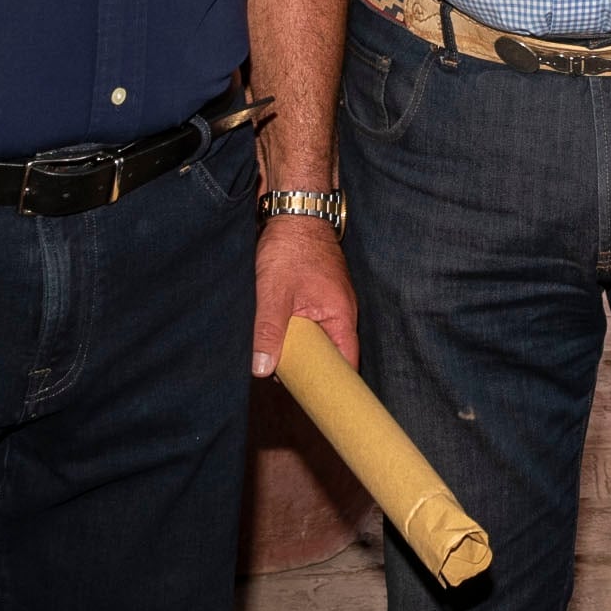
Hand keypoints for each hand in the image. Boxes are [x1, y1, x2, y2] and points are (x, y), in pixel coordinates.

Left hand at [254, 215, 357, 375]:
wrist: (295, 208)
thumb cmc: (289, 248)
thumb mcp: (273, 293)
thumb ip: (268, 332)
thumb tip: (262, 369)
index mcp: (341, 315)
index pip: (348, 364)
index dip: (336, 386)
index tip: (320, 403)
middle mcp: (343, 311)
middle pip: (333, 354)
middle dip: (312, 369)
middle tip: (287, 382)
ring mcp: (333, 301)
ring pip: (321, 337)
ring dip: (302, 349)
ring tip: (277, 361)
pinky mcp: (320, 292)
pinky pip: (314, 322)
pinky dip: (299, 331)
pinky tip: (279, 334)